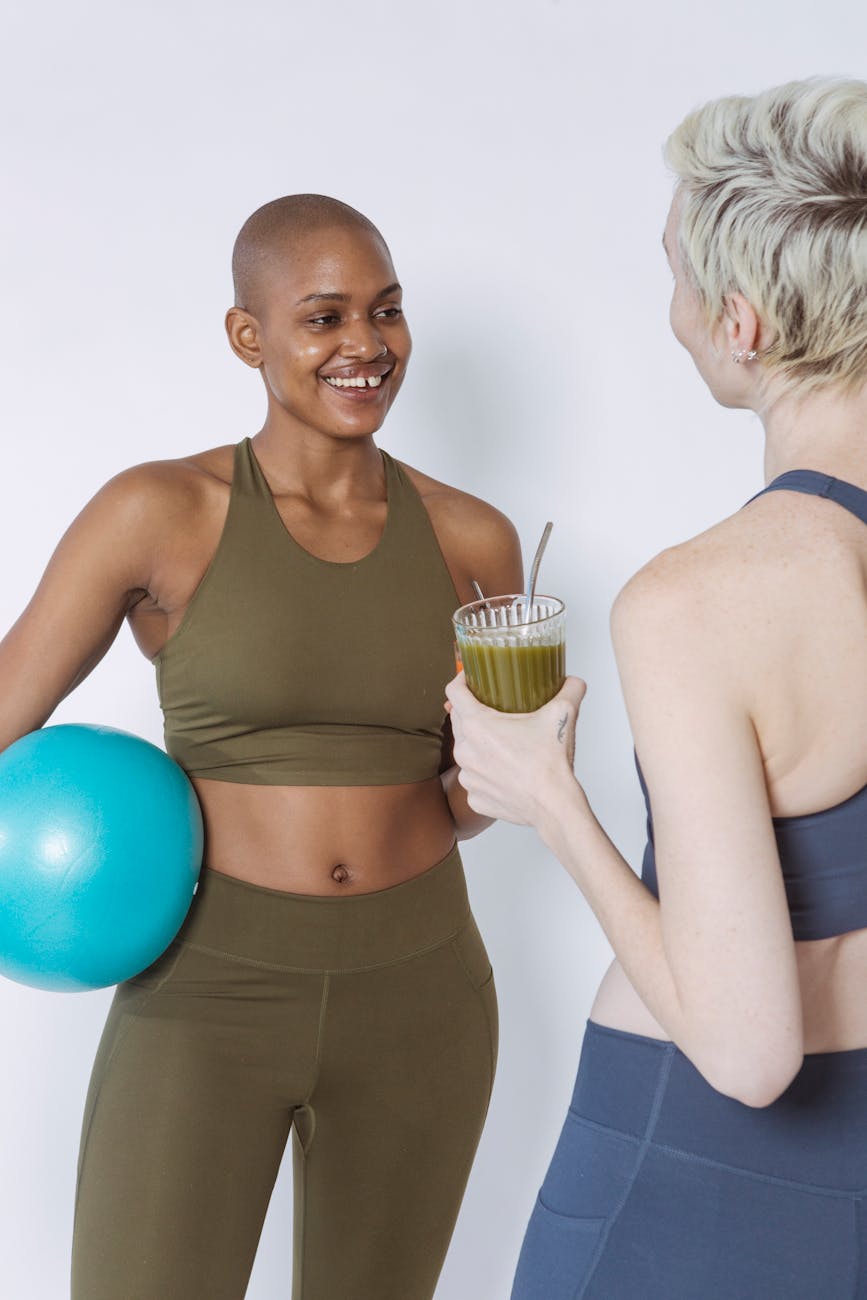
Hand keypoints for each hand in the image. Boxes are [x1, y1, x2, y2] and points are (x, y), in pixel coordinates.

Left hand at [444, 672, 586, 826]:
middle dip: (474, 711)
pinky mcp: (475, 797)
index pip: (455, 691)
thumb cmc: (551, 764)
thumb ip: (569, 690)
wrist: (554, 806)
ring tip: (504, 743)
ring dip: (479, 743)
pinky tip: (505, 770)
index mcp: (477, 725)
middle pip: (459, 720)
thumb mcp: (563, 715)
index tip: (472, 678)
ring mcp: (468, 776)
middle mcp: (465, 750)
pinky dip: (486, 772)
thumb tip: (573, 681)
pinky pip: (475, 778)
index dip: (462, 679)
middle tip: (495, 709)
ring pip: (466, 750)